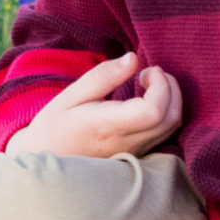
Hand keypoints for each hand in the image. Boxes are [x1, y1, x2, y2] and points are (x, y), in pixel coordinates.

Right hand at [0, 52, 182, 160]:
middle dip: (170, 88)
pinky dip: (167, 112)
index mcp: (106, 126)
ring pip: (172, 128)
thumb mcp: (70, 95)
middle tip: (149, 73)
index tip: (146, 71)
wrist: (47, 161)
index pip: (152, 112)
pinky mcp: (138, 155)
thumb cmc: (55, 126)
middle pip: (169, 118)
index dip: (160, 86)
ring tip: (149, 84)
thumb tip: (133, 58)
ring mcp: (134, 152)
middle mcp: (125, 143)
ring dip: (172, 99)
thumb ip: (103, 76)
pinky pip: (165, 134)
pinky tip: (148, 100)